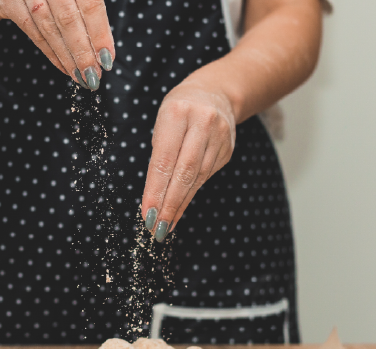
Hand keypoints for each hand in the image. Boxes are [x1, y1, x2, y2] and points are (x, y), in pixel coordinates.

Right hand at [0, 0, 114, 88]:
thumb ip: (89, 8)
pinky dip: (50, 52)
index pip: (90, 4)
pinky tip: (64, 67)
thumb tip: (104, 47)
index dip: (99, 33)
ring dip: (67, 57)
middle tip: (94, 76)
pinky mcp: (8, 1)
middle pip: (68, 19)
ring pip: (49, 28)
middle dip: (83, 52)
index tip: (107, 58)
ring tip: (81, 76)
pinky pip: (32, 31)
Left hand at [141, 81, 235, 241]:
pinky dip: (191, 194)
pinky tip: (180, 207)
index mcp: (178, 113)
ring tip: (166, 224)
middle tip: (157, 227)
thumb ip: (159, 154)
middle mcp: (202, 123)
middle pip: (184, 172)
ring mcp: (220, 136)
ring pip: (197, 178)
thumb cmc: (179, 110)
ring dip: (180, 204)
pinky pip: (206, 176)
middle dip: (169, 203)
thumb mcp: (162, 121)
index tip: (147, 214)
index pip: (164, 160)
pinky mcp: (228, 149)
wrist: (215, 93)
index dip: (155, 190)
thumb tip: (153, 198)